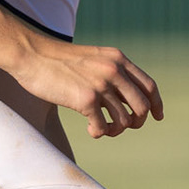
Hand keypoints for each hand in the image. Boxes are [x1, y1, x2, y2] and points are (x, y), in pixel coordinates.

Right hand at [0, 1, 163, 138]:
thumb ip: (110, 72)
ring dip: (115, 130)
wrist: (32, 55)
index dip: (156, 104)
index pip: (149, 86)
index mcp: (118, 59)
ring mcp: (101, 85)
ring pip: (124, 121)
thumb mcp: (92, 59)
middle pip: (142, 107)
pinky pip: (102, 127)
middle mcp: (114, 71)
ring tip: (102, 129)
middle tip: (123, 127)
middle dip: (137, 122)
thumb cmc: (57, 60)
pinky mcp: (85, 99)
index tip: (157, 117)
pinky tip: (89, 129)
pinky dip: (98, 133)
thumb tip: (124, 99)